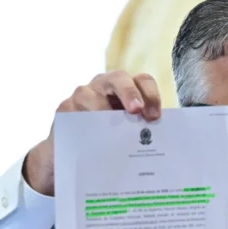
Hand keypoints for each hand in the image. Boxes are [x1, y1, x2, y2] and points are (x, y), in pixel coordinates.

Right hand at [24, 71, 161, 195]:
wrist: (77, 151)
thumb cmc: (111, 137)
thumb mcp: (129, 130)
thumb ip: (143, 129)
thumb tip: (162, 141)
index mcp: (126, 88)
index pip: (143, 80)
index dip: (151, 95)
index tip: (154, 117)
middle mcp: (104, 84)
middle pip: (119, 77)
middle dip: (129, 93)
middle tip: (137, 111)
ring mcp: (83, 94)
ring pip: (91, 95)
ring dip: (102, 111)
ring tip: (111, 131)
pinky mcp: (64, 108)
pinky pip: (73, 113)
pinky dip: (83, 125)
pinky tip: (90, 139)